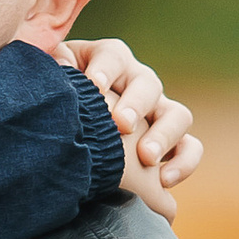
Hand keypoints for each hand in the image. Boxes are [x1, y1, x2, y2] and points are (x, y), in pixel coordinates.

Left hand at [67, 36, 200, 219]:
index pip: (112, 56)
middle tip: (122, 125)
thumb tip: (57, 63)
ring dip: (164, 135)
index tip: (94, 84)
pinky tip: (163, 182)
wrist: (56, 138)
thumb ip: (53, 71)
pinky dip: (182, 164)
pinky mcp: (169, 142)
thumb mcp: (49, 82)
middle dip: (135, 104)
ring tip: (146, 157)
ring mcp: (156, 112)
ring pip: (177, 115)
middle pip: (147, 84)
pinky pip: (189, 149)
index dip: (106, 68)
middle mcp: (137, 83)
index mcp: (107, 61)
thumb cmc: (50, 104)